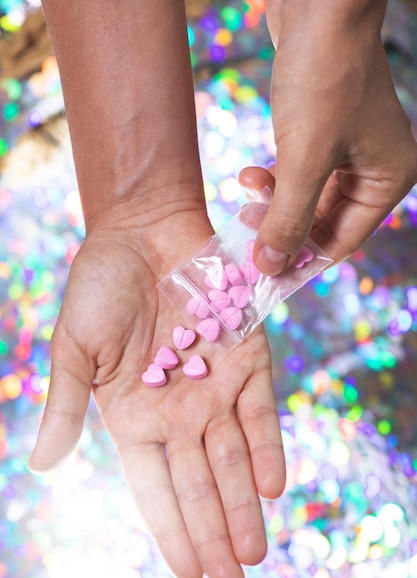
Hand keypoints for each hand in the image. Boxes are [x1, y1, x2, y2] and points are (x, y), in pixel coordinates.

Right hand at [28, 213, 285, 577]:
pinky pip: (260, 411)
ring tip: (254, 551)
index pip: (156, 487)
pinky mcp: (247, 356)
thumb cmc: (100, 288)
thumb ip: (66, 408)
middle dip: (215, 531)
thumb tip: (39, 466)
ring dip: (244, 504)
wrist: (144, 232)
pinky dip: (266, 446)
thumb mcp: (74, 352)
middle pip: (200, 482)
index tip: (189, 574)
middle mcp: (178, 410)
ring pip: (233, 457)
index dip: (172, 529)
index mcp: (134, 416)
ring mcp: (215, 385)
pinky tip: (271, 486)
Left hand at [249, 0, 416, 273]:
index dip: (300, 260)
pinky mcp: (322, 134)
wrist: (318, 8)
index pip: (340, 241)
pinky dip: (274, 179)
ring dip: (272, 203)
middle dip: (281, 227)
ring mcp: (348, 151)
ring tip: (246, 194)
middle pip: (321, 222)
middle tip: (246, 236)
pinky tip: (251, 174)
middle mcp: (372, 169)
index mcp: (386, 180)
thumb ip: (288, 218)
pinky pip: (296, 173)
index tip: (264, 275)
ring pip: (304, 198)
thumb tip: (271, 267)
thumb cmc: (324, 78)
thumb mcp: (305, 159)